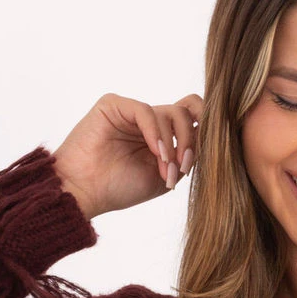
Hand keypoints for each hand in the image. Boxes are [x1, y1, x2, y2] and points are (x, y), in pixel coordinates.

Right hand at [50, 92, 202, 219]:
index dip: (204, 131)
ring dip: (173, 145)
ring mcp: (133, 111)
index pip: (193, 117)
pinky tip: (157, 153)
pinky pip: (146, 110)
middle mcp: (150, 120)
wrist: (85, 192)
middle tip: (183, 166)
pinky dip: (156, 133)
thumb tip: (211, 139)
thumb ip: (187, 158)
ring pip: (171, 113)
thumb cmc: (120, 189)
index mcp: (162, 135)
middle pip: (188, 111)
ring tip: (165, 170)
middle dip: (191, 140)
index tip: (201, 159)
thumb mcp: (166, 176)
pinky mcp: (114, 105)